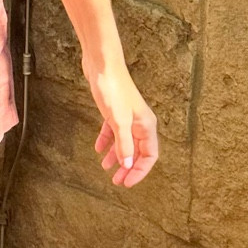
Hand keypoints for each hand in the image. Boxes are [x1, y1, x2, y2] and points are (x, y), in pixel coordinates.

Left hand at [87, 59, 158, 187]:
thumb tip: (128, 166)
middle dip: (128, 168)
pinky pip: (114, 132)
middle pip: (138, 152)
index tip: (126, 182)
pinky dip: (107, 141)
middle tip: (117, 181)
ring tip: (106, 169)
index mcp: (146, 125)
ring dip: (117, 156)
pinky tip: (98, 149)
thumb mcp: (118, 121)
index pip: (149, 156)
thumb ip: (124, 145)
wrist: (102, 65)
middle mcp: (140, 122)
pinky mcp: (115, 111)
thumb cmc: (113, 90)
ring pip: (125, 143)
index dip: (139, 171)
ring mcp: (127, 116)